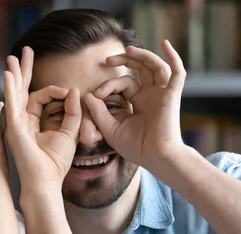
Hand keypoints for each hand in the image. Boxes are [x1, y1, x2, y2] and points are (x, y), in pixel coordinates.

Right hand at [4, 47, 81, 184]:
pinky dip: (10, 89)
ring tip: (12, 58)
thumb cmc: (55, 163)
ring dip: (14, 74)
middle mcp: (22, 120)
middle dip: (25, 70)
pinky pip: (11, 104)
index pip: (42, 97)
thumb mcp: (70, 132)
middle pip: (23, 89)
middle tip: (25, 51)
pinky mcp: (14, 127)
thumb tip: (75, 91)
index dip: (56, 91)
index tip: (69, 93)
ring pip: (15, 93)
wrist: (45, 182)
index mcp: (33, 121)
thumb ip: (73, 112)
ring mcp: (16, 123)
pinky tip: (9, 75)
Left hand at [84, 40, 185, 165]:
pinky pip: (177, 72)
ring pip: (155, 67)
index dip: (108, 85)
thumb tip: (88, 95)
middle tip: (107, 60)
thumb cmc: (135, 147)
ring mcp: (162, 94)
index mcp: (137, 103)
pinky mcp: (172, 95)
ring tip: (127, 50)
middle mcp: (151, 95)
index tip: (96, 95)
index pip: (123, 84)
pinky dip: (173, 57)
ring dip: (142, 56)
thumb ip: (98, 112)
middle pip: (140, 70)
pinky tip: (164, 44)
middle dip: (124, 61)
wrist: (155, 158)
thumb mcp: (110, 129)